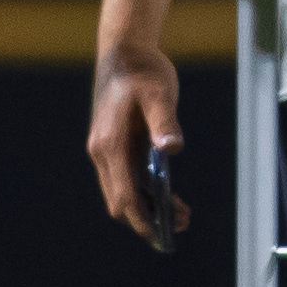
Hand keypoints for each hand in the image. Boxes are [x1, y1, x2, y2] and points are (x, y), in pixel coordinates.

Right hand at [86, 38, 187, 244]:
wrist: (125, 52)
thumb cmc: (143, 71)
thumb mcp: (159, 93)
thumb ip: (165, 121)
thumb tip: (172, 149)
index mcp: (110, 144)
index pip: (123, 195)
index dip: (143, 219)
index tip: (164, 234)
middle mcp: (103, 152)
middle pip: (121, 201)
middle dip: (149, 219)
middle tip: (183, 223)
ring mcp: (107, 151)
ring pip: (124, 193)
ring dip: (149, 209)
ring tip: (183, 214)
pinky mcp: (116, 147)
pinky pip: (128, 180)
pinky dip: (146, 194)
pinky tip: (170, 196)